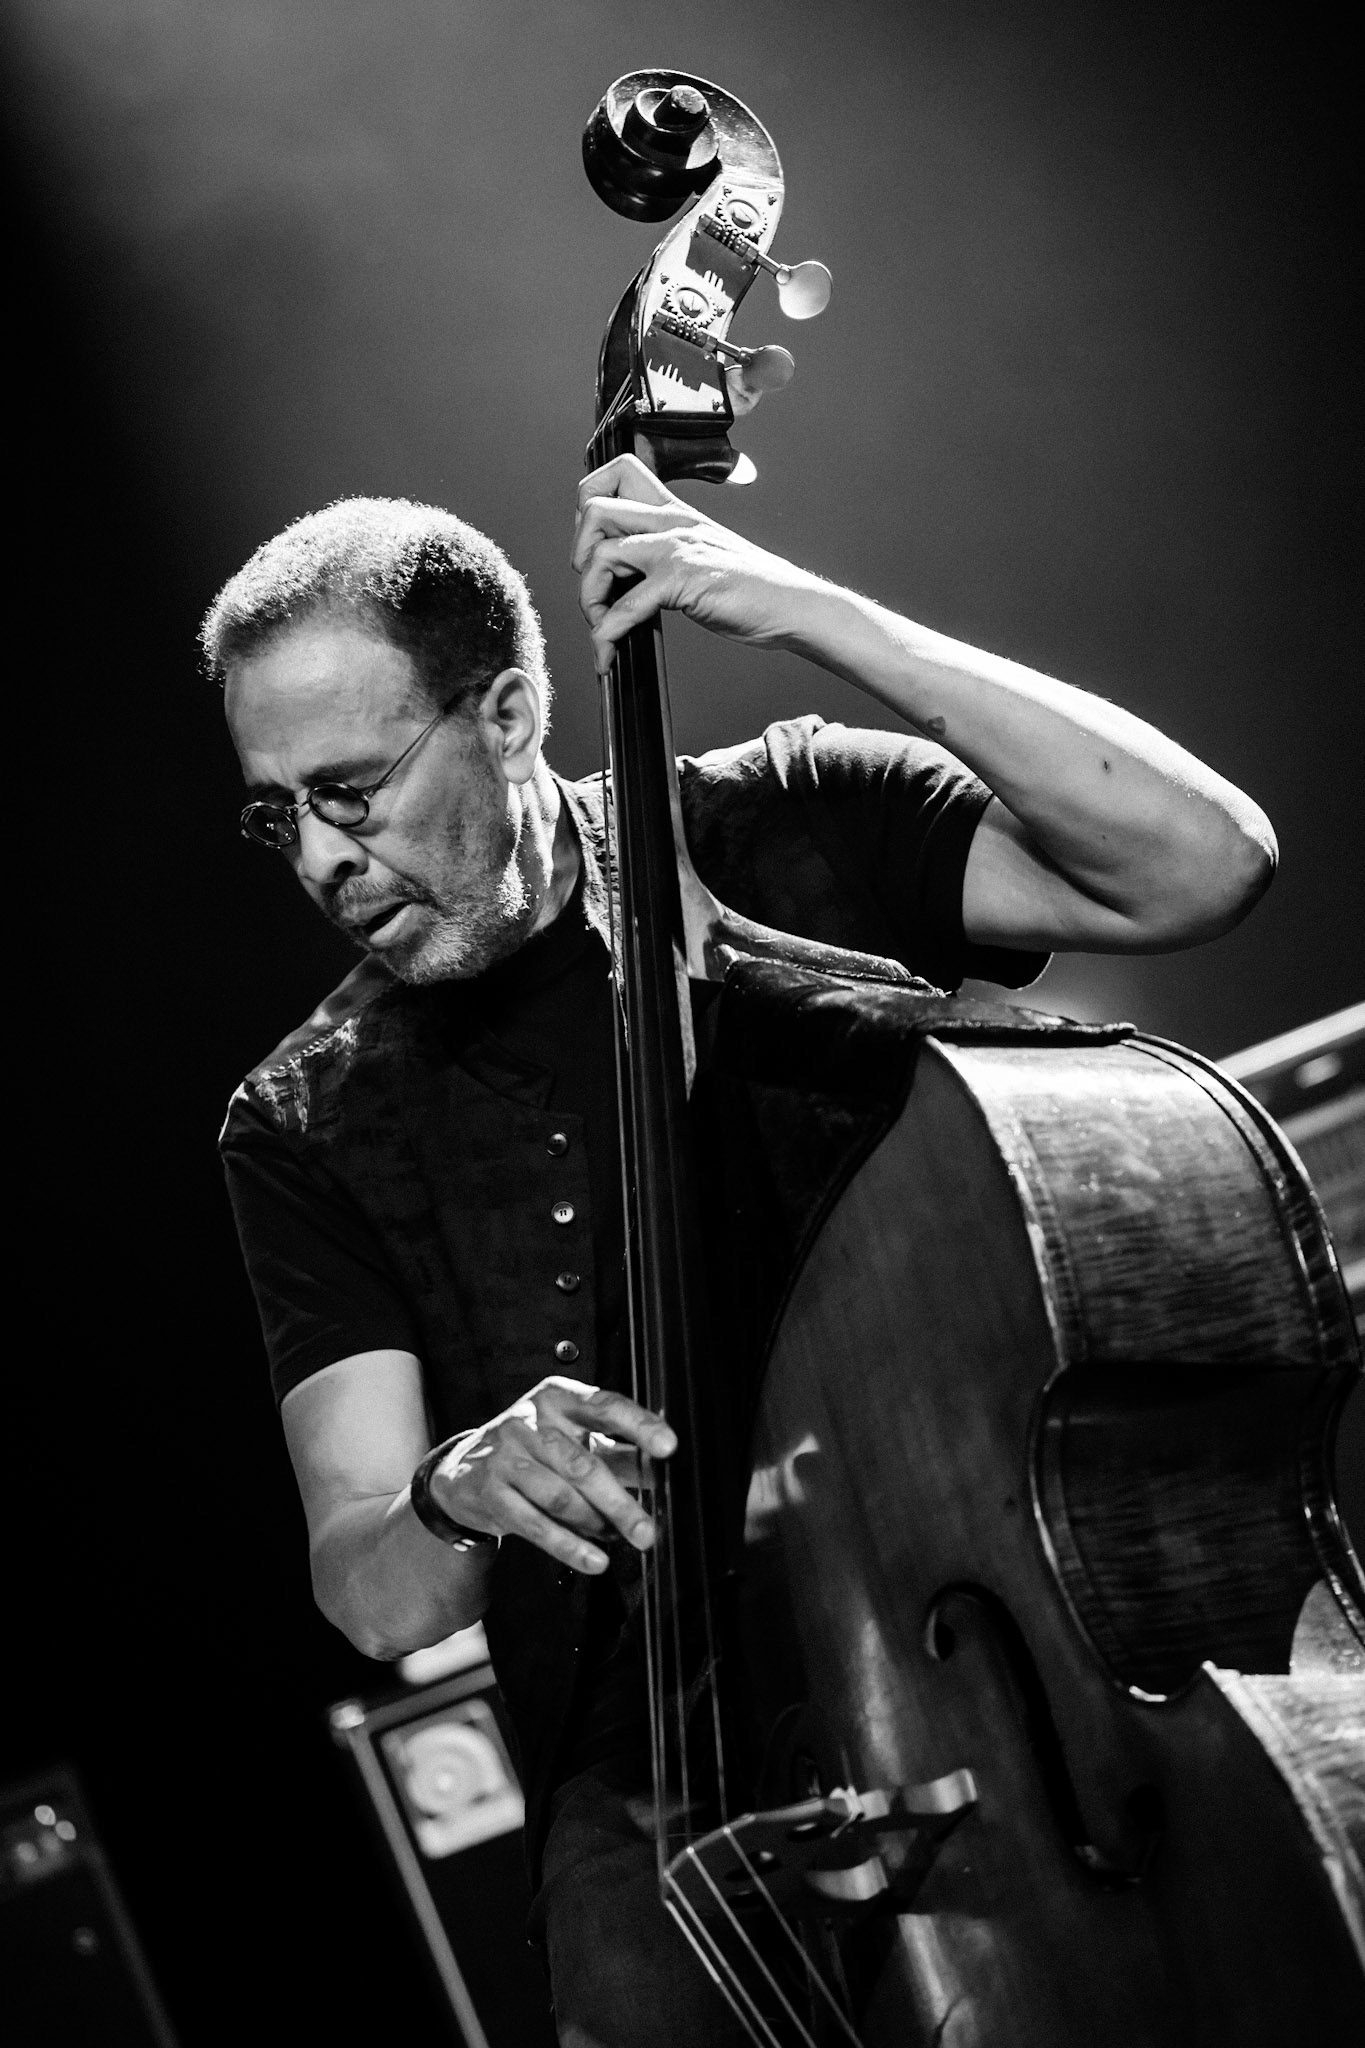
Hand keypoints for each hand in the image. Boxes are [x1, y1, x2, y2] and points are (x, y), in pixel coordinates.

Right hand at [427, 1376, 676, 1574]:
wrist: (464, 1471)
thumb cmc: (533, 1451)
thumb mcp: (572, 1439)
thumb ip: (616, 1454)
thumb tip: (663, 1474)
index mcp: (558, 1399)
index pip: (604, 1406)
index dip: (639, 1425)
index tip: (669, 1447)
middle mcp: (529, 1422)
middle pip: (582, 1464)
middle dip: (620, 1502)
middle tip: (648, 1531)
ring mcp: (505, 1456)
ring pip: (560, 1496)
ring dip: (596, 1524)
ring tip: (620, 1540)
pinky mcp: (491, 1492)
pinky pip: (536, 1525)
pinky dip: (569, 1547)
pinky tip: (594, 1560)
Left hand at [572, 452, 815, 675]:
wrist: (791, 604)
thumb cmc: (750, 587)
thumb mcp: (701, 552)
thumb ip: (664, 551)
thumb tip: (625, 572)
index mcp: (674, 510)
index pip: (616, 472)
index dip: (588, 503)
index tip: (593, 543)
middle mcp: (671, 520)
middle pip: (594, 508)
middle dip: (578, 554)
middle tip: (594, 588)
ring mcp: (675, 548)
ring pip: (600, 555)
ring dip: (588, 599)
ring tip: (601, 626)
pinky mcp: (681, 581)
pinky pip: (625, 607)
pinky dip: (606, 635)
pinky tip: (608, 653)